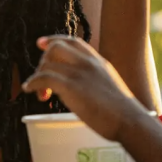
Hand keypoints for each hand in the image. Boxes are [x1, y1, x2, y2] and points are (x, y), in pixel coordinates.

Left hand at [21, 35, 143, 140]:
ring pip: (48, 63)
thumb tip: (79, 88)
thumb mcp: (109, 86)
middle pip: (56, 47)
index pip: (73, 41)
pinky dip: (33, 83)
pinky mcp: (71, 86)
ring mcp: (79, 73)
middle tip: (42, 80)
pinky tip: (31, 90)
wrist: (130, 121)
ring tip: (41, 94)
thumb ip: (94, 81)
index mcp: (98, 62)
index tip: (42, 44)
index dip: (55, 40)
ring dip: (38, 77)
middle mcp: (88, 63)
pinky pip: (44, 78)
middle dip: (44, 61)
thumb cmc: (123, 112)